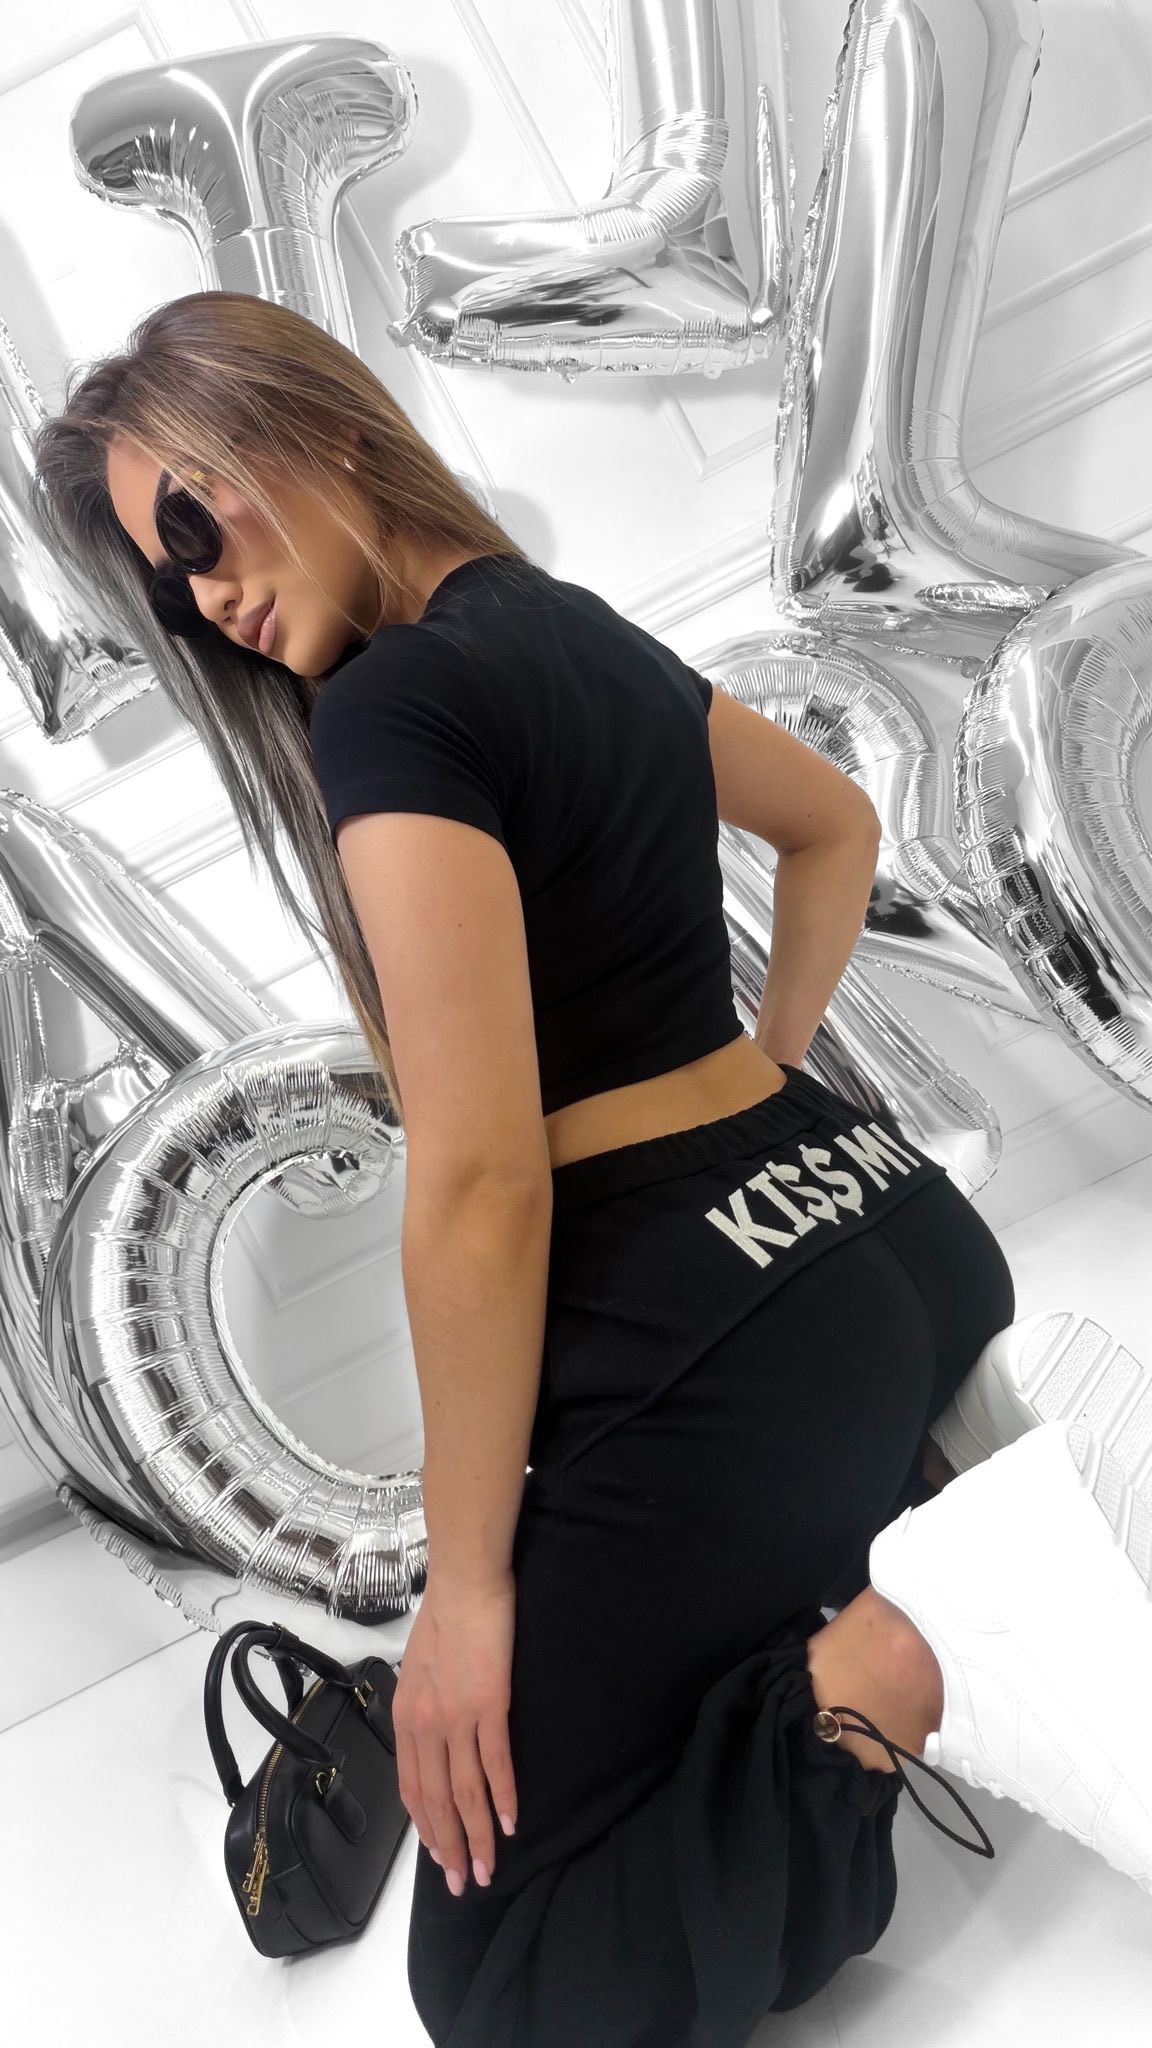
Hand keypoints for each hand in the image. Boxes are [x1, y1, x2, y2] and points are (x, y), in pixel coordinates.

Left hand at [393, 1568, 517, 1894]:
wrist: (465, 1583)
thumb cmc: (445, 1618)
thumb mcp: (418, 1669)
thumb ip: (423, 1708)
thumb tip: (432, 1739)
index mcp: (406, 1717)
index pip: (413, 1788)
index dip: (427, 1828)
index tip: (441, 1859)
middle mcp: (425, 1725)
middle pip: (436, 1801)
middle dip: (450, 1847)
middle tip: (464, 1884)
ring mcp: (456, 1717)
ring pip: (465, 1792)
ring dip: (476, 1836)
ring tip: (488, 1869)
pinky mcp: (488, 1704)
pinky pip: (494, 1762)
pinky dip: (501, 1798)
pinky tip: (509, 1824)